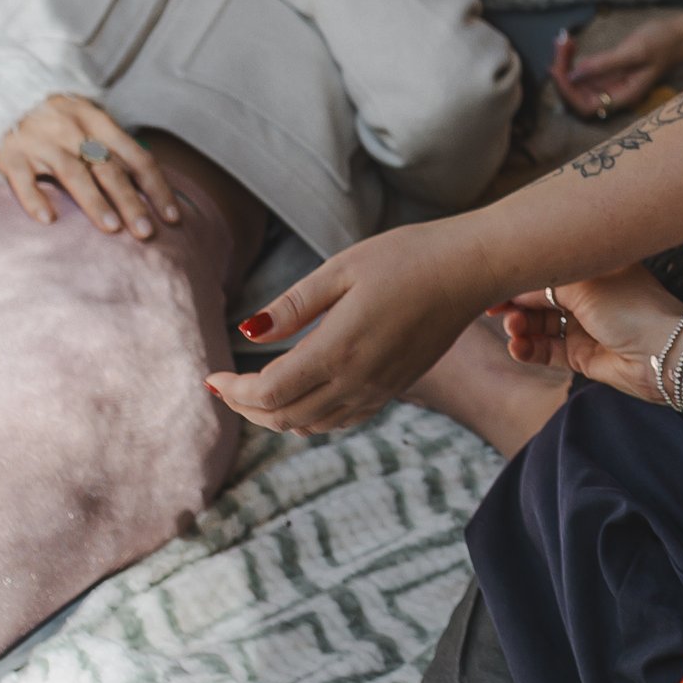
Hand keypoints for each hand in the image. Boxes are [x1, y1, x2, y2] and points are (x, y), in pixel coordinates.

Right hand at [0, 95, 180, 239]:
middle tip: (146, 232)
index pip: (137, 158)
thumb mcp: (89, 121)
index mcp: (99, 122)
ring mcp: (42, 142)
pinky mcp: (11, 155)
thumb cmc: (55, 117)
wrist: (1, 93)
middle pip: (109, 169)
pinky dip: (35, 199)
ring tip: (112, 228)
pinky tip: (48, 220)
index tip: (171, 217)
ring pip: (74, 173)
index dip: (156, 188)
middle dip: (131, 201)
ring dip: (95, 202)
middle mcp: (73, 131)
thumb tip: (148, 187)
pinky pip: (24, 179)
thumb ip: (113, 148)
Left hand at [213, 224, 493, 431]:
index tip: (211, 376)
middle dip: (246, 408)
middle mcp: (358, 380)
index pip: (269, 393)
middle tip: (225, 387)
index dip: (233, 391)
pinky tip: (300, 396)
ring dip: (276, 416)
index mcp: (338, 350)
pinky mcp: (395, 387)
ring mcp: (379, 389)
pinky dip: (309, 417)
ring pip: (313, 425)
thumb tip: (247, 332)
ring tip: (253, 393)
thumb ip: (292, 307)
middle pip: (285, 418)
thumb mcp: (341, 269)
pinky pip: (341, 419)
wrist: (470, 269)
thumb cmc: (406, 257)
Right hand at [499, 263, 682, 394]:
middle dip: (515, 303)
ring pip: (541, 325)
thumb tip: (514, 283)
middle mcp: (591, 294)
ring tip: (513, 330)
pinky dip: (530, 349)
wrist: (664, 354)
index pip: (549, 269)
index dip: (521, 276)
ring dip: (521, 327)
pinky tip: (518, 347)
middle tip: (493, 309)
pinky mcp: (584, 355)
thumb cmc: (631, 308)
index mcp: (596, 267)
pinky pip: (549, 350)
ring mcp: (587, 326)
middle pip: (541, 297)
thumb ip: (546, 281)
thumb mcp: (584, 284)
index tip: (493, 281)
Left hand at [549, 10, 682, 118]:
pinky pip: (583, 71)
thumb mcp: (635, 51)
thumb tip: (573, 74)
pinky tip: (569, 42)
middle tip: (561, 44)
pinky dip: (572, 58)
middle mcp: (613, 94)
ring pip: (577, 83)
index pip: (585, 107)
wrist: (679, 35)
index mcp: (623, 96)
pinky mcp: (607, 72)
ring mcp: (609, 83)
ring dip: (565, 64)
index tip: (558, 68)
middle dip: (563, 73)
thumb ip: (605, 64)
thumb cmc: (663, 43)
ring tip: (563, 40)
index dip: (568, 92)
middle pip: (576, 96)